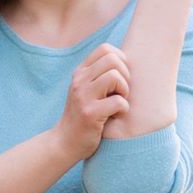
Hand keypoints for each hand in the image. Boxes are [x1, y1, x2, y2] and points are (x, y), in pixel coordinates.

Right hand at [53, 43, 129, 160]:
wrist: (65, 143)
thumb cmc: (83, 116)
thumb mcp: (86, 90)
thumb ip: (99, 75)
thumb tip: (127, 60)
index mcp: (80, 72)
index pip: (105, 49)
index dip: (120, 60)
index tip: (120, 77)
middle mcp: (79, 81)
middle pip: (112, 60)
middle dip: (125, 75)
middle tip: (121, 92)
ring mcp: (83, 96)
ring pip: (115, 76)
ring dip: (124, 90)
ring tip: (119, 102)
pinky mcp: (90, 114)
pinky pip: (118, 101)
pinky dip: (123, 109)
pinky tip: (116, 116)